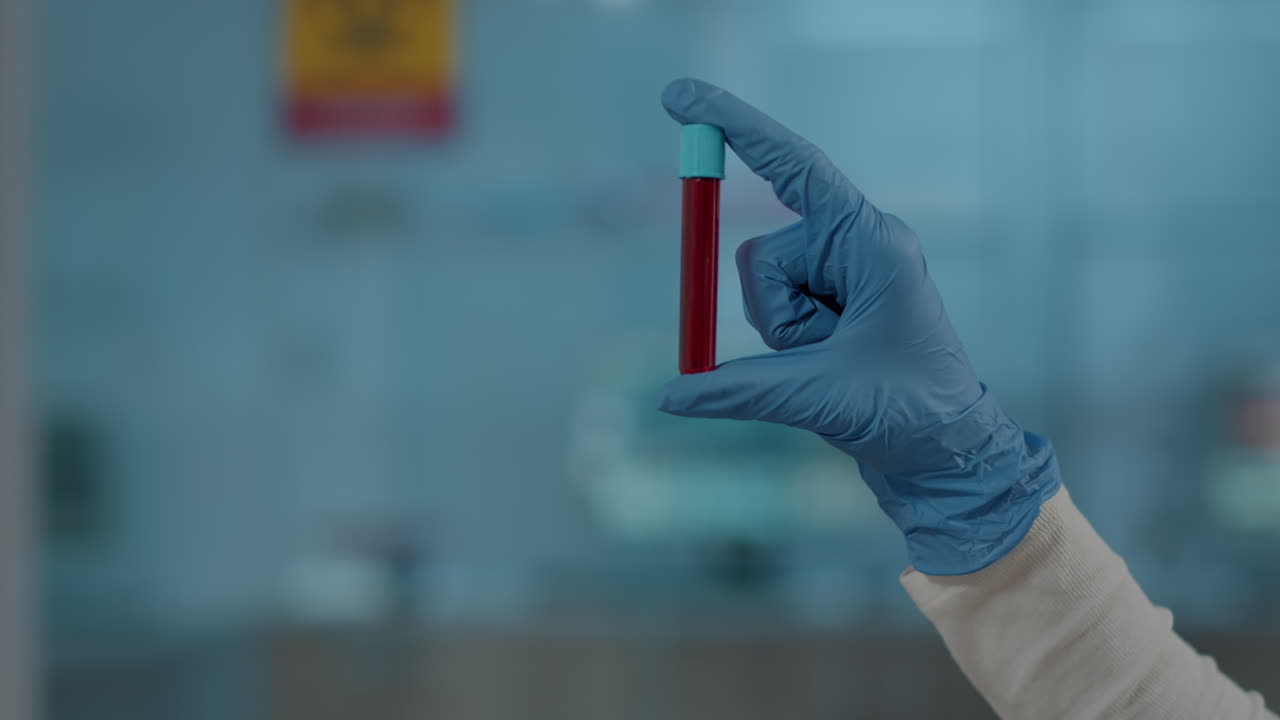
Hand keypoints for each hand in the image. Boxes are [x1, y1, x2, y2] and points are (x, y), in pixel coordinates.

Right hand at [657, 78, 1060, 574]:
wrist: (947, 455)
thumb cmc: (909, 414)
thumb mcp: (820, 396)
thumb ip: (738, 390)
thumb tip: (671, 395)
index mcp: (872, 243)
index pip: (793, 168)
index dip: (736, 128)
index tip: (680, 100)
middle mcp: (857, 247)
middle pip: (765, 252)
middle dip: (774, 312)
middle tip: (820, 352)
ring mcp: (842, 276)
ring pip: (761, 285)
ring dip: (782, 334)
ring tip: (832, 365)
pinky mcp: (830, 305)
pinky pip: (774, 309)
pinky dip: (783, 344)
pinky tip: (828, 367)